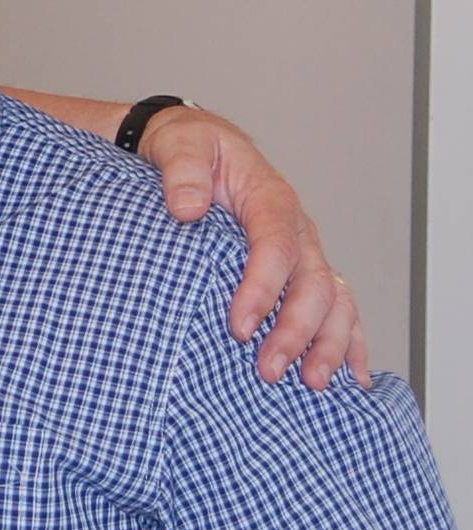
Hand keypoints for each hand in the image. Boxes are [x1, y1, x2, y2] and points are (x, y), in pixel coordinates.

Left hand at [138, 105, 367, 389]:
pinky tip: (349, 377)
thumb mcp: (180, 145)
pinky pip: (335, 307)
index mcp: (270, 198)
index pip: (276, 246)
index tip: (240, 326)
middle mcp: (297, 229)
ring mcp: (302, 253)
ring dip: (328, 344)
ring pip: (334, 300)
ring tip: (312, 384)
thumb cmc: (189, 147)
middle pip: (312, 282)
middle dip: (296, 330)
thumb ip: (183, 172)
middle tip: (268, 369)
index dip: (263, 288)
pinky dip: (347, 341)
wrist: (194, 148)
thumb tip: (187, 208)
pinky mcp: (297, 271)